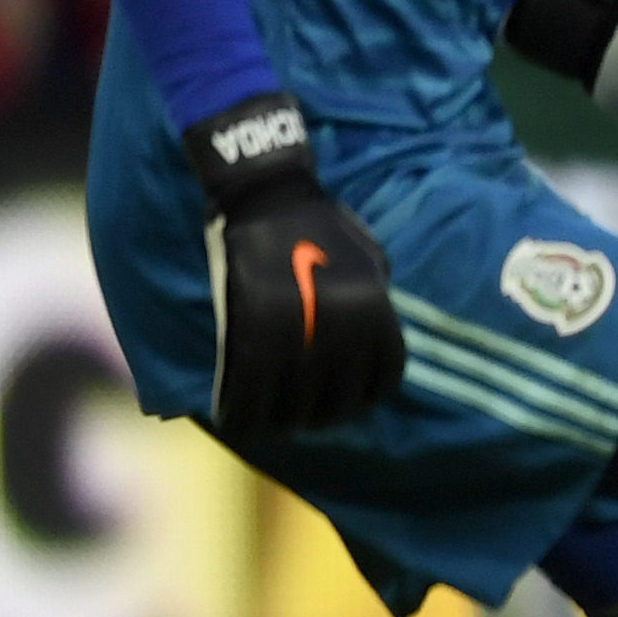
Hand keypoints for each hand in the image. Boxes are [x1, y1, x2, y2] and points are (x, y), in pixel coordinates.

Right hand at [183, 93, 403, 432]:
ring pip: (292, 408)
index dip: (363, 401)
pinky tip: (234, 419)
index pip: (383, 382)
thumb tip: (375, 350)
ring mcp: (295, 333)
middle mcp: (343, 329)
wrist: (268, 194)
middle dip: (319, 417)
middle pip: (338, 403)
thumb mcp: (372, 262)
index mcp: (377, 313)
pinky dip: (240, 415)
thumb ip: (377, 307)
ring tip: (270, 421)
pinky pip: (246, 394)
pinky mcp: (249, 331)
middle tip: (301, 416)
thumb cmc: (321, 225)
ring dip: (280, 422)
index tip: (345, 404)